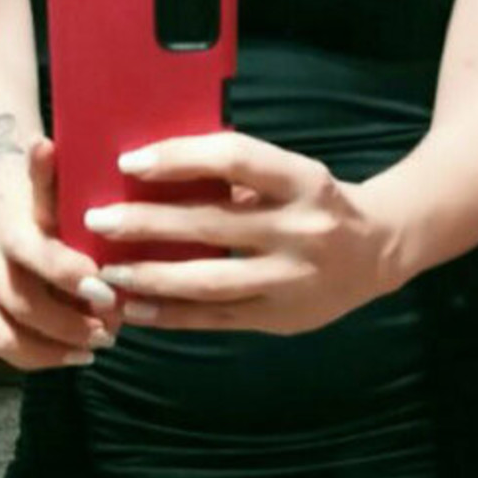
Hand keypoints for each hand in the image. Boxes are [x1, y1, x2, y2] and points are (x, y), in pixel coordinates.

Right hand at [0, 136, 122, 368]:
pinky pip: (4, 349)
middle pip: (20, 300)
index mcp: (12, 228)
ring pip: (6, 332)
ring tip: (100, 343)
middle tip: (112, 326)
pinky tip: (78, 356)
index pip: (29, 249)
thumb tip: (45, 144)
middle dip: (68, 320)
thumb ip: (54, 179)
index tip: (103, 287)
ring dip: (55, 345)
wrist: (9, 220)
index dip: (63, 271)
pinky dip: (43, 359)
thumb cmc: (52, 211)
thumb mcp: (60, 192)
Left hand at [84, 132, 392, 333]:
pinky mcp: (280, 318)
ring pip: (209, 281)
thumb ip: (238, 174)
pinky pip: (215, 319)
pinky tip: (134, 308)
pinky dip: (170, 315)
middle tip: (97, 220)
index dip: (180, 158)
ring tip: (107, 271)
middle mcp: (300, 230)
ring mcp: (290, 280)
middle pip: (212, 225)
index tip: (130, 161)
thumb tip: (153, 170)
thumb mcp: (291, 175)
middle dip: (146, 224)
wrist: (379, 250)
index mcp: (303, 181)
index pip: (235, 159)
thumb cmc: (315, 202)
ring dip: (151, 277)